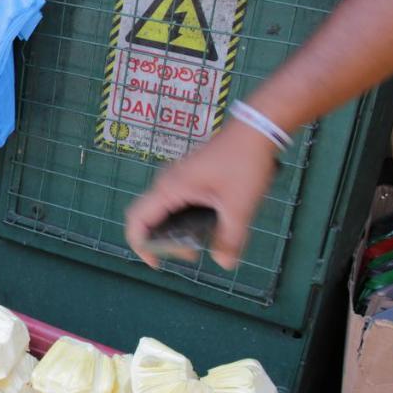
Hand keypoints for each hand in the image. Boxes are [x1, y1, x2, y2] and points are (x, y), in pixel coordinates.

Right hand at [124, 122, 278, 270]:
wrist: (256, 128)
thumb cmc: (243, 164)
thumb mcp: (239, 207)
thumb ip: (230, 239)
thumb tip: (224, 264)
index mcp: (169, 190)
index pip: (136, 222)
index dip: (141, 246)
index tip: (158, 263)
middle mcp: (166, 183)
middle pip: (148, 218)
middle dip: (163, 241)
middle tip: (192, 253)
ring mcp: (176, 177)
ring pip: (163, 211)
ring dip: (175, 230)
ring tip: (202, 241)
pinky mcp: (189, 175)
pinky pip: (176, 202)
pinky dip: (184, 218)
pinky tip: (209, 223)